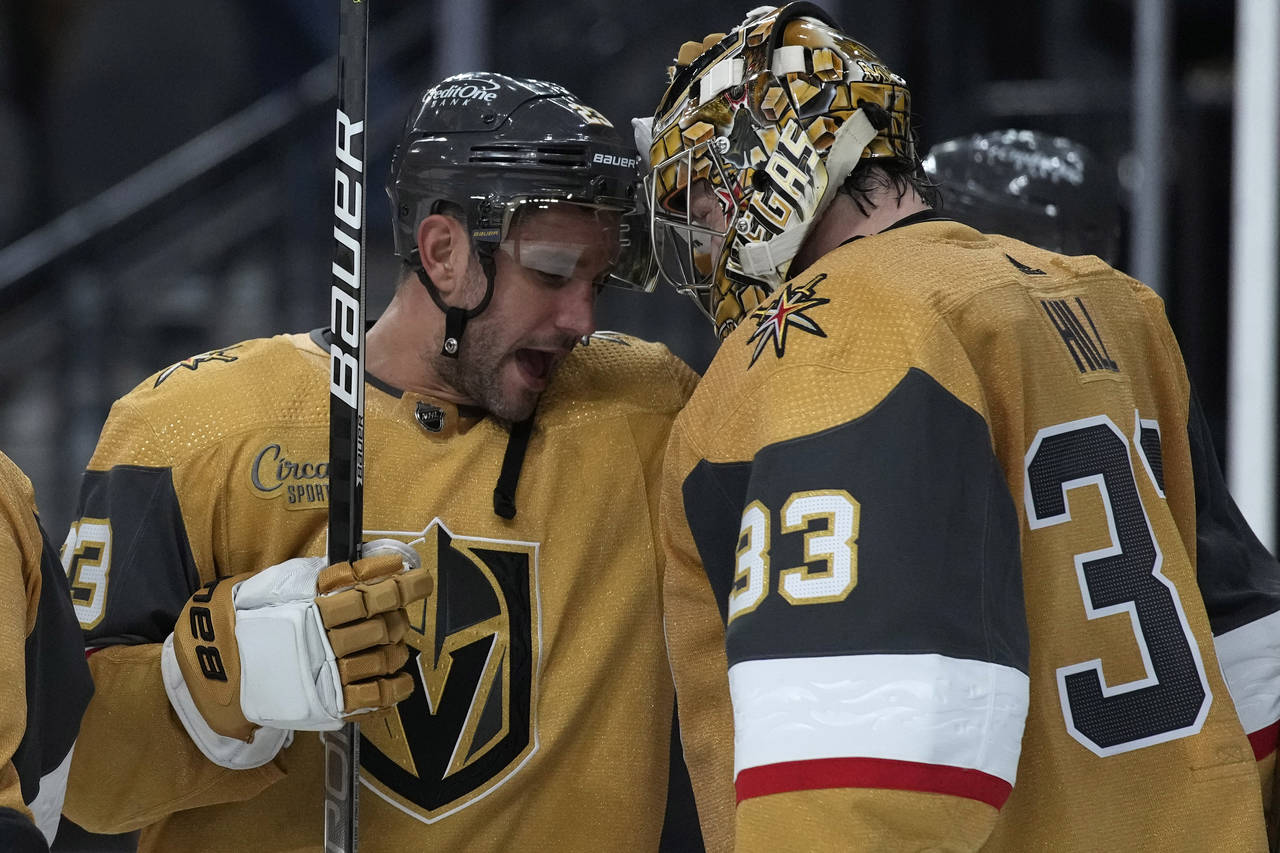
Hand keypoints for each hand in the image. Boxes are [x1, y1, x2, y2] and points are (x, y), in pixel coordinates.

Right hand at [161, 540, 430, 764]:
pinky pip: (372, 696)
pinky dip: (395, 687)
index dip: (401, 585)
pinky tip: (401, 678)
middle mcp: (322, 638)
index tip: (422, 578)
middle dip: (397, 618)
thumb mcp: (283, 583)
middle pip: (380, 626)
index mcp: (312, 605)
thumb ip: (327, 575)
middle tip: (396, 615)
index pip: (368, 592)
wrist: (220, 666)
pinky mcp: (326, 702)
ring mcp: (326, 672)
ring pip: (381, 658)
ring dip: (396, 649)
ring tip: (394, 644)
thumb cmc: (254, 617)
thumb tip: (375, 562)